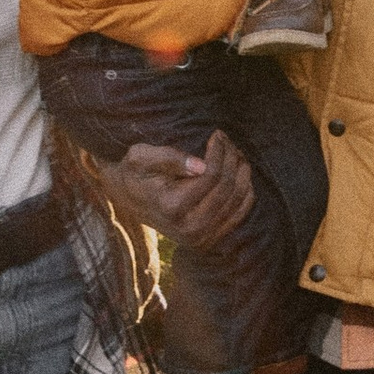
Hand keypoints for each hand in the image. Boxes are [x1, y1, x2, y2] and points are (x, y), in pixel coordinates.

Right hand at [108, 129, 257, 242]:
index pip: (211, 176)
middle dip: (232, 158)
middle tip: (227, 140)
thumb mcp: (141, 156)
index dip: (219, 151)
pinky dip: (244, 190)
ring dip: (241, 172)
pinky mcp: (209, 240)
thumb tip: (201, 165)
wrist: (129, 200)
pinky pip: (239, 213)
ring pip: (237, 200)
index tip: (217, 134)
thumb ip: (169, 158)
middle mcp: (188, 229)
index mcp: (171, 208)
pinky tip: (237, 172)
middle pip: (227, 188)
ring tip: (233, 152)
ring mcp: (201, 238)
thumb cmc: (135, 173)